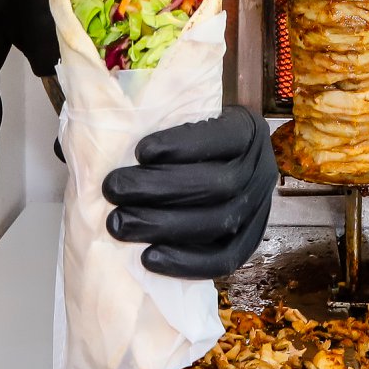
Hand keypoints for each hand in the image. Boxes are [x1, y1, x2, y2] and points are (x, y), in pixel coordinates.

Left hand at [102, 105, 276, 278]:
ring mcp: (259, 210)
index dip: (184, 146)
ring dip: (164, 226)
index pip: (224, 137)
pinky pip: (224, 259)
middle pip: (220, 185)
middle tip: (113, 189)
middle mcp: (260, 169)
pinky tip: (148, 257)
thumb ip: (156, 113)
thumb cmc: (180, 140)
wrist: (204, 170)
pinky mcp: (249, 243)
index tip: (139, 151)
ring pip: (221, 223)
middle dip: (161, 189)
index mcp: (246, 130)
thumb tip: (108, 107)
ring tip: (119, 223)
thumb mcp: (180, 114)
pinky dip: (186, 262)